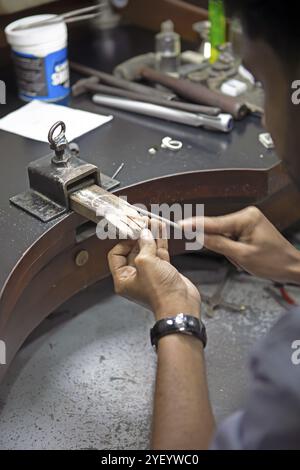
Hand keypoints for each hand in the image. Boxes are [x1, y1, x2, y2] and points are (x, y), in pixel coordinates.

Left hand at [108, 227, 200, 319]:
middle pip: (132, 250)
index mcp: (123, 279)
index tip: (131, 231)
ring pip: (148, 250)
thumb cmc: (160, 293)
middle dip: (138, 235)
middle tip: (142, 222)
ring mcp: (150, 273)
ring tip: (153, 222)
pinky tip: (161, 230)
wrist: (180, 305)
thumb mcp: (146, 263)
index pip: (116, 255)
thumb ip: (144, 245)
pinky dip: (160, 241)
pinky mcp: (164, 271)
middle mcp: (135, 276)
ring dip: (151, 235)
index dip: (123, 241)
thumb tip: (144, 233)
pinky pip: (159, 253)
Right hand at [180, 206, 299, 283]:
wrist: (291, 266)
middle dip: (222, 246)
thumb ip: (218, 244)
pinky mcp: (248, 228)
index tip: (180, 225)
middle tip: (235, 257)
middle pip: (218, 229)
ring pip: (224, 235)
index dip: (195, 225)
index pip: (214, 222)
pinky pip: (231, 237)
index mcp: (246, 218)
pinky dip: (233, 249)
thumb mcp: (242, 256)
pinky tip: (244, 256)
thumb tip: (200, 237)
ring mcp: (248, 221)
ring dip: (229, 250)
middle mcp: (246, 215)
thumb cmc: (274, 261)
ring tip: (244, 259)